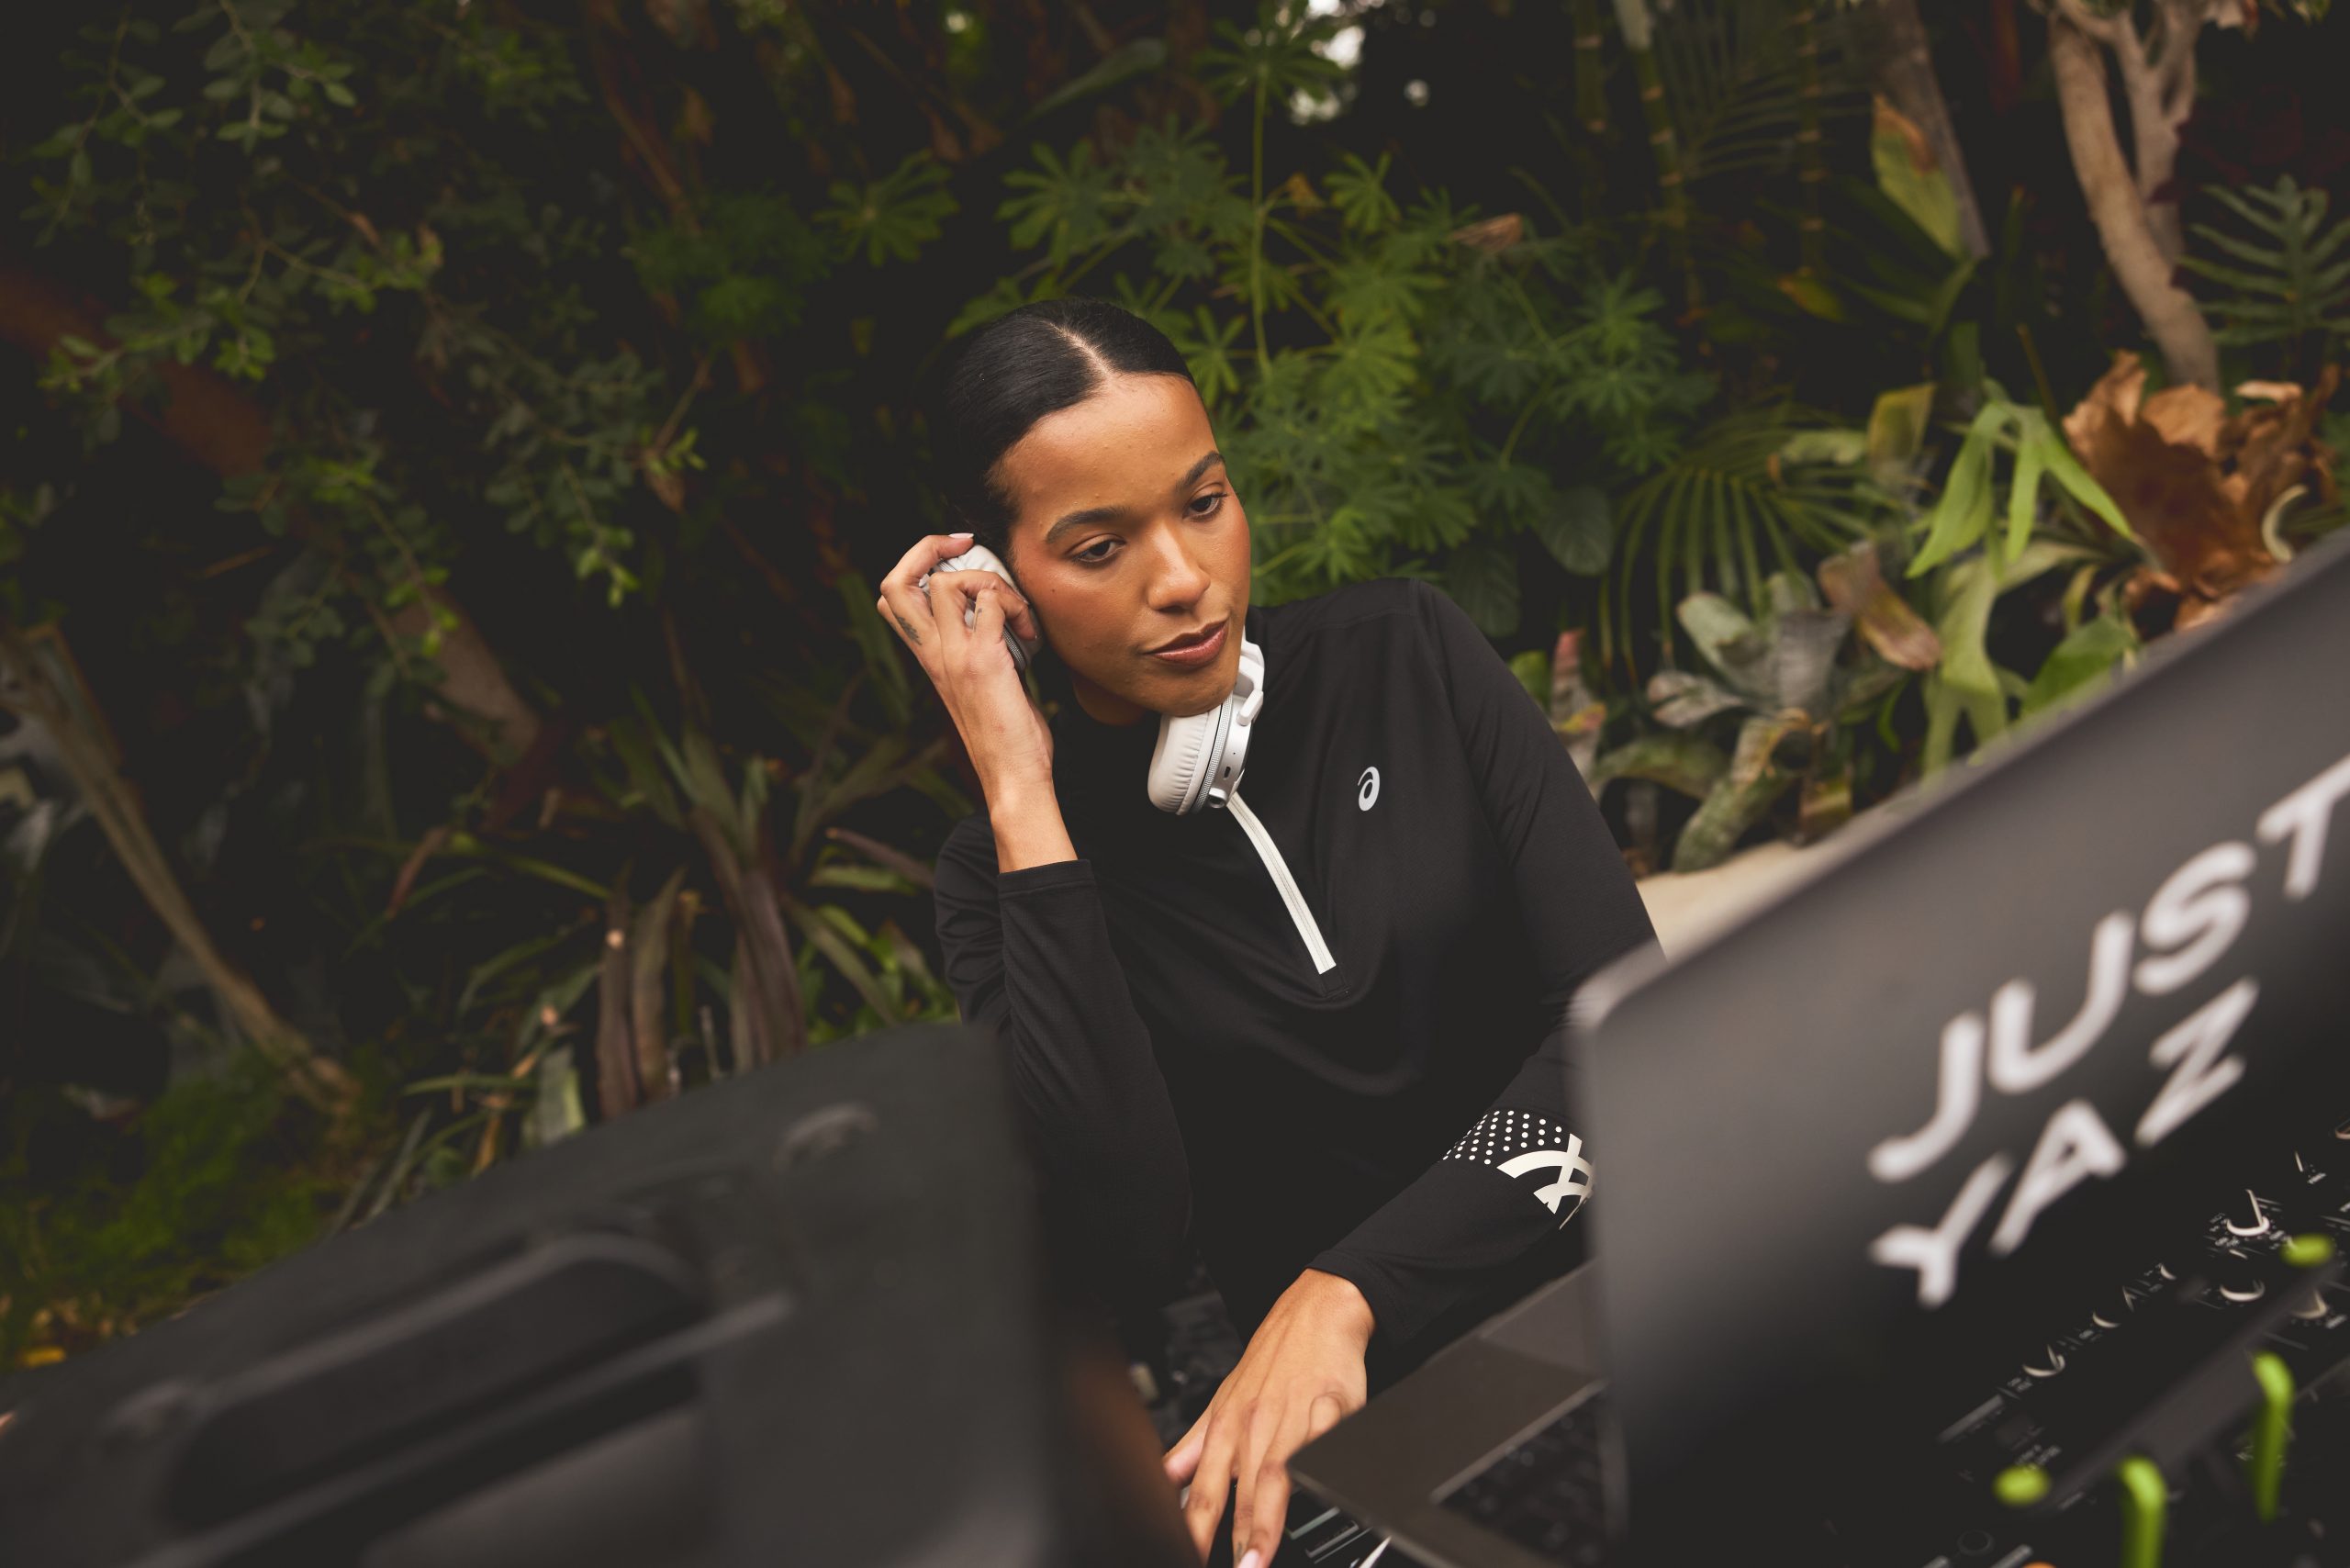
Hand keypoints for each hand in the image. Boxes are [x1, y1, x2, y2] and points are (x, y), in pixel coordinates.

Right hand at [876, 532, 1052, 800]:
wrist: (1013, 777)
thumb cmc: (1005, 737)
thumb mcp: (980, 684)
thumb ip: (979, 649)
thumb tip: (1003, 616)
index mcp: (929, 658)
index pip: (891, 597)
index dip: (915, 565)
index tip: (956, 560)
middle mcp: (933, 654)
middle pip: (895, 581)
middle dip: (927, 548)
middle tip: (967, 548)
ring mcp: (956, 656)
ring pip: (947, 582)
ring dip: (990, 580)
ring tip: (1016, 611)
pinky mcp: (985, 661)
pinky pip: (993, 602)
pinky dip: (1017, 605)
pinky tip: (1031, 632)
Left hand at [1163, 1270, 1372, 1566]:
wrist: (1316, 1311)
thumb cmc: (1272, 1361)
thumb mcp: (1222, 1401)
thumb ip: (1194, 1449)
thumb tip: (1163, 1483)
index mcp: (1226, 1426)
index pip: (1204, 1488)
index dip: (1195, 1529)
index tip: (1187, 1558)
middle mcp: (1254, 1424)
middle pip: (1240, 1489)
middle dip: (1233, 1537)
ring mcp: (1293, 1415)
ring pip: (1277, 1474)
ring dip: (1267, 1520)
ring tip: (1260, 1558)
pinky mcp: (1332, 1405)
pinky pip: (1325, 1439)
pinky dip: (1321, 1466)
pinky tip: (1321, 1494)